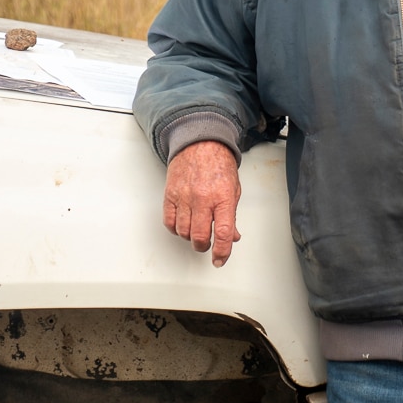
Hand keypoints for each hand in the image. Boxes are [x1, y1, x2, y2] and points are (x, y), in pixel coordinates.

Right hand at [163, 140, 240, 266]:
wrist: (200, 142)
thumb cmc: (218, 163)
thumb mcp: (234, 189)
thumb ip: (232, 215)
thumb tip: (232, 236)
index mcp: (223, 197)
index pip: (223, 232)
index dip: (222, 252)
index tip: (220, 260)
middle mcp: (203, 198)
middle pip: (199, 236)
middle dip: (204, 246)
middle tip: (207, 243)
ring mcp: (184, 196)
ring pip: (183, 232)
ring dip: (190, 237)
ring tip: (195, 230)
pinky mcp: (170, 194)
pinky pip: (169, 221)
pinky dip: (175, 228)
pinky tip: (182, 224)